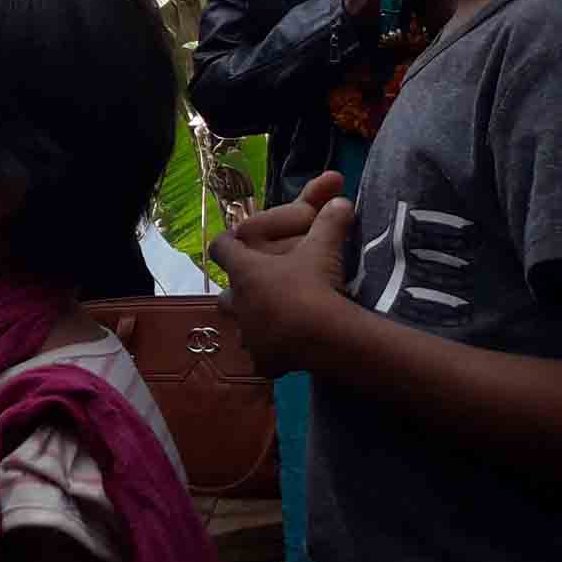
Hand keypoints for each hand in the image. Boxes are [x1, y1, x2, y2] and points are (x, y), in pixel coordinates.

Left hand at [209, 171, 356, 377]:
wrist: (325, 335)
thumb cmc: (315, 285)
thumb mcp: (324, 249)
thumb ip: (329, 222)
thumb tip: (341, 199)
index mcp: (245, 272)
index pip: (220, 249)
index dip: (226, 242)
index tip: (233, 240)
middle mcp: (238, 303)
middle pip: (224, 297)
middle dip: (237, 293)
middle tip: (257, 289)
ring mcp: (249, 335)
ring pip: (240, 329)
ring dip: (252, 324)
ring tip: (271, 323)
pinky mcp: (264, 362)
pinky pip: (262, 360)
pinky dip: (272, 356)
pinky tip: (286, 355)